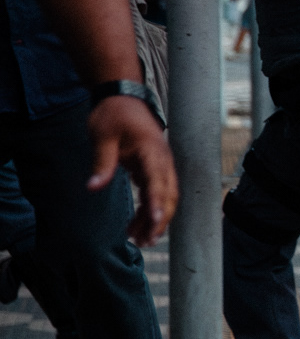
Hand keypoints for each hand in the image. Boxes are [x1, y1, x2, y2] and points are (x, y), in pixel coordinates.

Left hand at [88, 96, 176, 244]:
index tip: (155, 222)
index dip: (158, 203)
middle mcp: (162, 161)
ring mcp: (161, 165)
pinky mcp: (154, 168)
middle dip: (159, 220)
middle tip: (146, 241)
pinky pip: (157, 192)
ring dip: (154, 218)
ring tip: (139, 239)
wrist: (123, 98)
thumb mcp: (102, 137)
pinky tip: (137, 223)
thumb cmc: (113, 115)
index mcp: (152, 151)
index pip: (158, 182)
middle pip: (168, 195)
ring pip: (165, 197)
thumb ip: (101, 164)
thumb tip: (93, 188)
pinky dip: (149, 209)